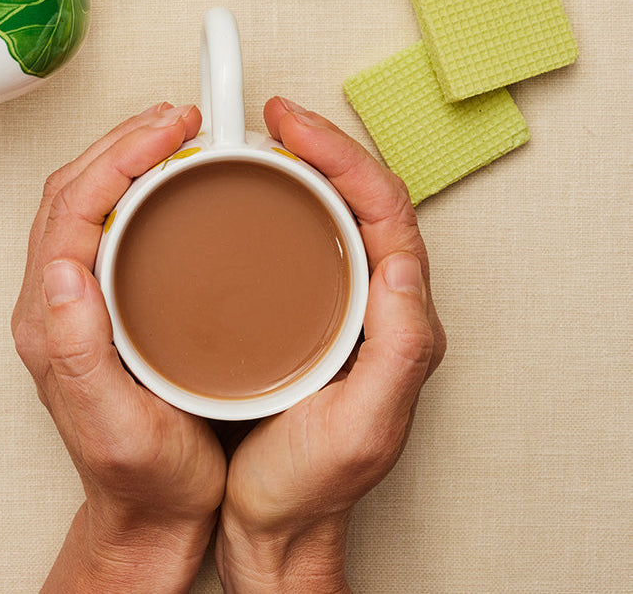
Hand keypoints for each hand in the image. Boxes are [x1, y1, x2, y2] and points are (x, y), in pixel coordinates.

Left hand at [12, 102, 226, 593]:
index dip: (118, 156)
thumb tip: (61, 268)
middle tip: (179, 116)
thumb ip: (77, 350)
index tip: (170, 128)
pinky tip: (171, 180)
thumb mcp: (115, 424)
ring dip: (126, 156)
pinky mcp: (101, 304)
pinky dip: (136, 185)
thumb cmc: (143, 478)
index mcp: (51, 321)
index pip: (71, 209)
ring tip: (175, 132)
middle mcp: (54, 302)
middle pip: (74, 192)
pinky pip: (106, 223)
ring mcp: (75, 300)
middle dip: (123, 141)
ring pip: (87, 201)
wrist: (149, 517)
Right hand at [215, 98, 446, 593]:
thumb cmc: (311, 485)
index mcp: (397, 318)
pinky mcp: (301, 314)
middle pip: (361, 196)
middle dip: (322, 143)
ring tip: (261, 138)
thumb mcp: (363, 426)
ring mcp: (337, 306)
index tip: (292, 124)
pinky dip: (277, 201)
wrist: (274, 528)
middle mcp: (375, 303)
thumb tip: (402, 265)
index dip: (342, 154)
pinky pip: (300, 239)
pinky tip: (243, 196)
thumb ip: (398, 350)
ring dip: (302, 165)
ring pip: (331, 212)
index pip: (383, 209)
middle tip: (276, 115)